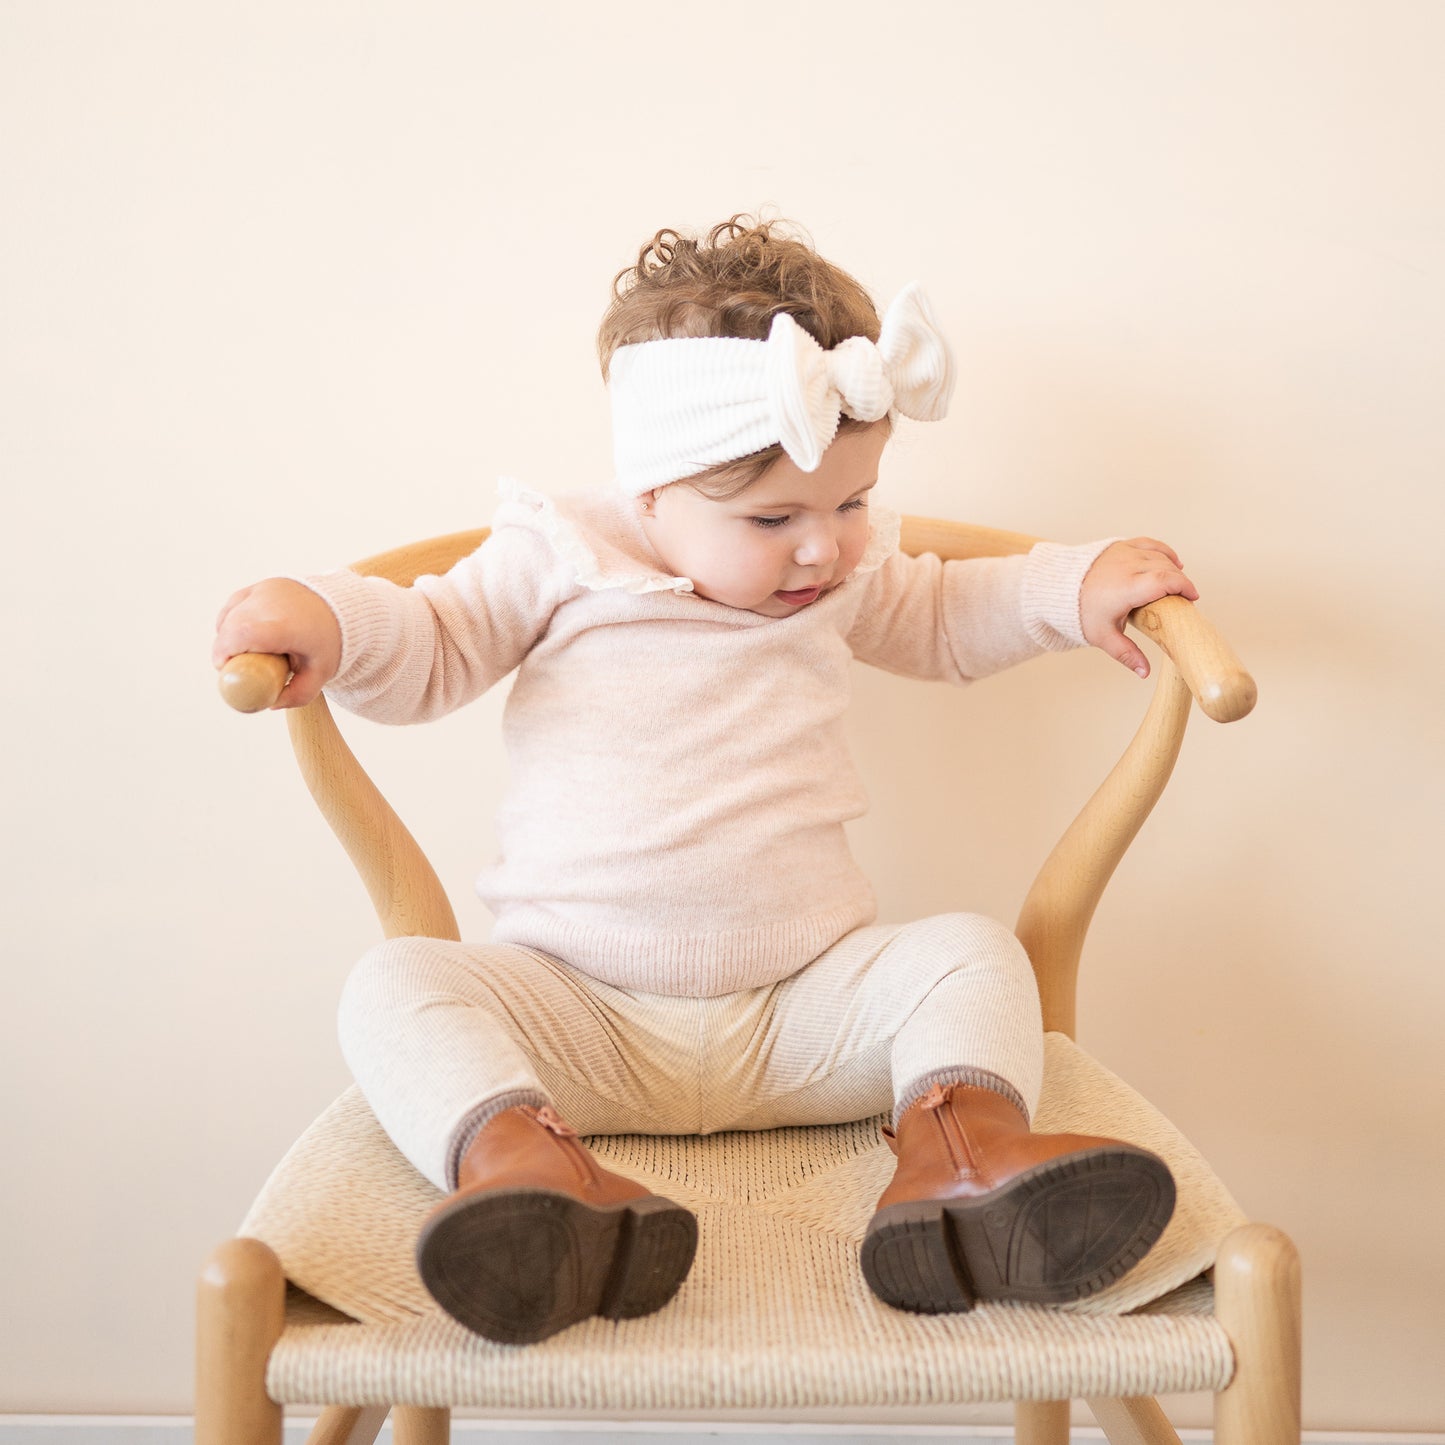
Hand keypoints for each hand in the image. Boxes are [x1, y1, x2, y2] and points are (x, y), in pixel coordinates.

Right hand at [212, 578, 341, 707]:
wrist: (344, 608)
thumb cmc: (329, 643)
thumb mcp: (320, 674)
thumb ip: (296, 695)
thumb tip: (269, 703)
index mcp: (289, 625)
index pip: (244, 633)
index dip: (226, 651)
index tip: (226, 669)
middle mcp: (274, 602)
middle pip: (232, 625)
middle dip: (224, 649)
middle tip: (235, 667)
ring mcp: (266, 590)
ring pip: (230, 614)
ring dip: (227, 635)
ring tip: (246, 651)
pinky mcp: (261, 585)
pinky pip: (234, 605)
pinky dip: (231, 621)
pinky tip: (242, 635)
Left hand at [1080, 538, 1199, 678]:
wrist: (1056, 586)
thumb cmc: (1079, 611)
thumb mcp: (1103, 636)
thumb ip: (1126, 653)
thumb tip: (1144, 673)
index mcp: (1125, 587)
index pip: (1165, 580)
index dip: (1184, 587)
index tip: (1193, 598)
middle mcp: (1127, 566)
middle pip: (1166, 568)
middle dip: (1180, 582)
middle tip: (1184, 599)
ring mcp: (1123, 553)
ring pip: (1159, 556)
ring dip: (1173, 569)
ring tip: (1177, 586)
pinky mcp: (1120, 546)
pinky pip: (1149, 544)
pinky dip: (1164, 552)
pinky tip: (1172, 562)